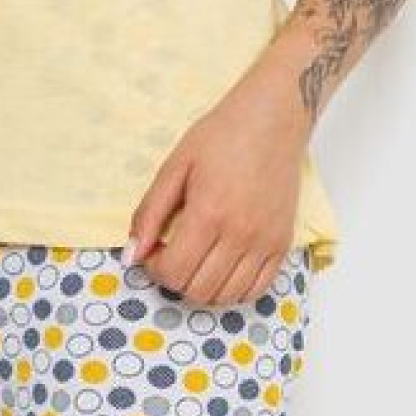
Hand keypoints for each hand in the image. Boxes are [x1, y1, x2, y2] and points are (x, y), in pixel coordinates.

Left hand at [124, 71, 304, 304]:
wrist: (273, 120)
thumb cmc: (221, 136)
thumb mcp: (174, 167)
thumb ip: (149, 213)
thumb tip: (131, 254)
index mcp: (209, 213)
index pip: (173, 271)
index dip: (154, 268)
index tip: (153, 249)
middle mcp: (241, 234)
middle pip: (198, 290)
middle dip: (175, 279)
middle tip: (171, 254)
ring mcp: (266, 242)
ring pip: (226, 296)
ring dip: (202, 287)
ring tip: (196, 260)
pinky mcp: (284, 244)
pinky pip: (257, 290)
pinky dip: (233, 289)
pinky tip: (222, 267)